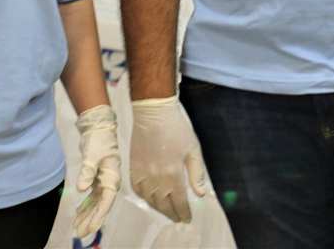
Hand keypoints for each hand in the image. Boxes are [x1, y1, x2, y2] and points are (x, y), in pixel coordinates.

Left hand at [73, 105, 121, 237]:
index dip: (98, 216)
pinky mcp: (98, 178)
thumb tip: (82, 189)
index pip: (106, 203)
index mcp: (112, 179)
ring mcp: (104, 181)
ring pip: (96, 203)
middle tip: (79, 233)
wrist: (99, 128)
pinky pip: (92, 196)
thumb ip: (87, 173)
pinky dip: (86, 205)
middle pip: (100, 206)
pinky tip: (78, 213)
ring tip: (76, 227)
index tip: (91, 228)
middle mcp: (110, 183)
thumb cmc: (98, 142)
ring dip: (87, 215)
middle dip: (90, 220)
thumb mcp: (92, 156)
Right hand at [130, 96, 208, 221]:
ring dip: (159, 209)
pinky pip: (138, 190)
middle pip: (164, 205)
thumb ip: (196, 175)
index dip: (184, 213)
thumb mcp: (193, 151)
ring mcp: (143, 174)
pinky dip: (145, 198)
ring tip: (167, 212)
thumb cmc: (177, 130)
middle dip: (172, 214)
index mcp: (173, 174)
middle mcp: (156, 178)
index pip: (179, 202)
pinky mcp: (133, 169)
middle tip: (178, 219)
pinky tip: (151, 199)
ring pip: (150, 200)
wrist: (153, 114)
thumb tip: (200, 195)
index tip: (187, 219)